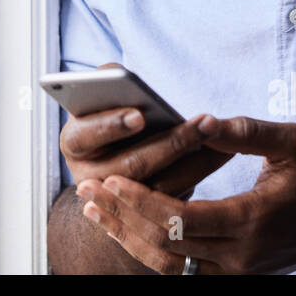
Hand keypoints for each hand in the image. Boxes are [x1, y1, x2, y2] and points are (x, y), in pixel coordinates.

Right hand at [59, 67, 230, 198]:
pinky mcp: (144, 220)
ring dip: (197, 160)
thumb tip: (117, 75)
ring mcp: (116, 204)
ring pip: (159, 187)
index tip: (140, 116)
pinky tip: (222, 153)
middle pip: (131, 165)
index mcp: (73, 143)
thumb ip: (108, 83)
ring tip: (221, 133)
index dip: (111, 126)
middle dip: (172, 142)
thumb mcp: (104, 99)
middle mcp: (88, 177)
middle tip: (206, 121)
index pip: (86, 134)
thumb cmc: (113, 118)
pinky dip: (199, 174)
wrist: (115, 167)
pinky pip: (174, 201)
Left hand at [75, 116, 295, 273]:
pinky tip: (123, 227)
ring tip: (93, 211)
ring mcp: (237, 273)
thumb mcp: (292, 142)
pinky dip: (148, 251)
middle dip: (121, 217)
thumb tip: (202, 120)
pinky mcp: (233, 277)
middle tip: (87, 190)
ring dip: (127, 238)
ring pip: (168, 266)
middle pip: (166, 246)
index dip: (142, 201)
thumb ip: (247, 132)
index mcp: (254, 220)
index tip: (110, 179)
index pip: (183, 219)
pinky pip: (181, 272)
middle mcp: (242, 256)